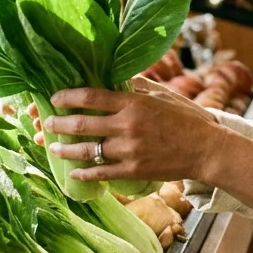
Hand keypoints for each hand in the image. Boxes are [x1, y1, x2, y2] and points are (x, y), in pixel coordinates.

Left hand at [28, 82, 224, 182]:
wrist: (208, 150)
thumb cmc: (187, 119)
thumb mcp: (163, 95)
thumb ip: (136, 86)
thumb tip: (112, 77)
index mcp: (134, 103)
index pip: (91, 96)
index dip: (68, 96)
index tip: (54, 98)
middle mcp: (128, 126)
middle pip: (82, 124)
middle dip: (58, 124)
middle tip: (45, 123)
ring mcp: (129, 150)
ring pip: (87, 151)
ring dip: (65, 150)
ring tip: (51, 147)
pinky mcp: (134, 170)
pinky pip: (101, 173)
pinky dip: (84, 174)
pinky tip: (73, 173)